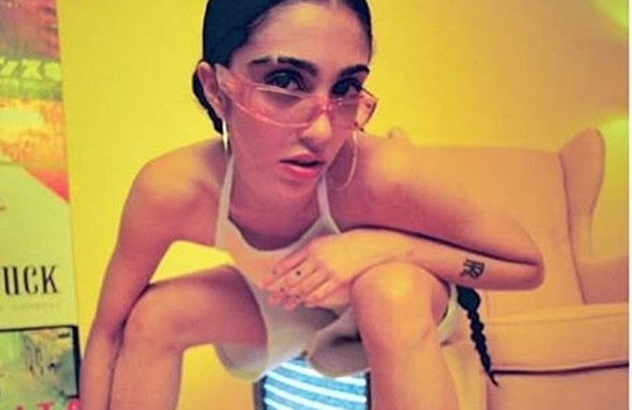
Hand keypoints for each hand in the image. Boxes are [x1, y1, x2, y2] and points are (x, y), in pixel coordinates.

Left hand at [263, 229, 410, 308]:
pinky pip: (320, 292)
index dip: (274, 274)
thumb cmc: (343, 244)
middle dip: (279, 288)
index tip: (265, 282)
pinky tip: (305, 303)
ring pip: (304, 287)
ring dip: (292, 297)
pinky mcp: (338, 279)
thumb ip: (305, 252)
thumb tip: (289, 263)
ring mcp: (328, 269)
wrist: (367, 246)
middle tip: (269, 296)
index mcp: (311, 247)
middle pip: (292, 277)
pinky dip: (310, 299)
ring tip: (284, 303)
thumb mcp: (322, 243)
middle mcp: (317, 258)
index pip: (288, 263)